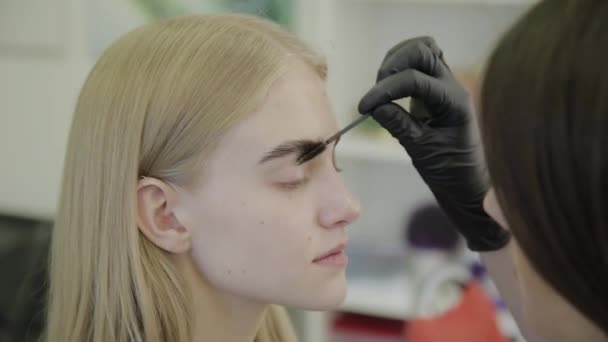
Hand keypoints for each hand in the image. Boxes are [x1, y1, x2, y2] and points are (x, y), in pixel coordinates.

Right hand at [358, 37, 509, 250]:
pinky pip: (421, 64)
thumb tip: (374, 106)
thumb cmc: (449, 172)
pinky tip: (389, 87)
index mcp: (453, 101)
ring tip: (382, 87)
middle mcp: (452, 86)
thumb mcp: (420, 150)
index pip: (415, 79)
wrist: (467, 185)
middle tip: (377, 93)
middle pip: (423, 50)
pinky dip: (401, 66)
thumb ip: (398, 124)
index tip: (363, 108)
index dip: (385, 90)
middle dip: (393, 65)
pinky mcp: (436, 89)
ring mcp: (446, 85)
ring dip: (397, 60)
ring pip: (423, 49)